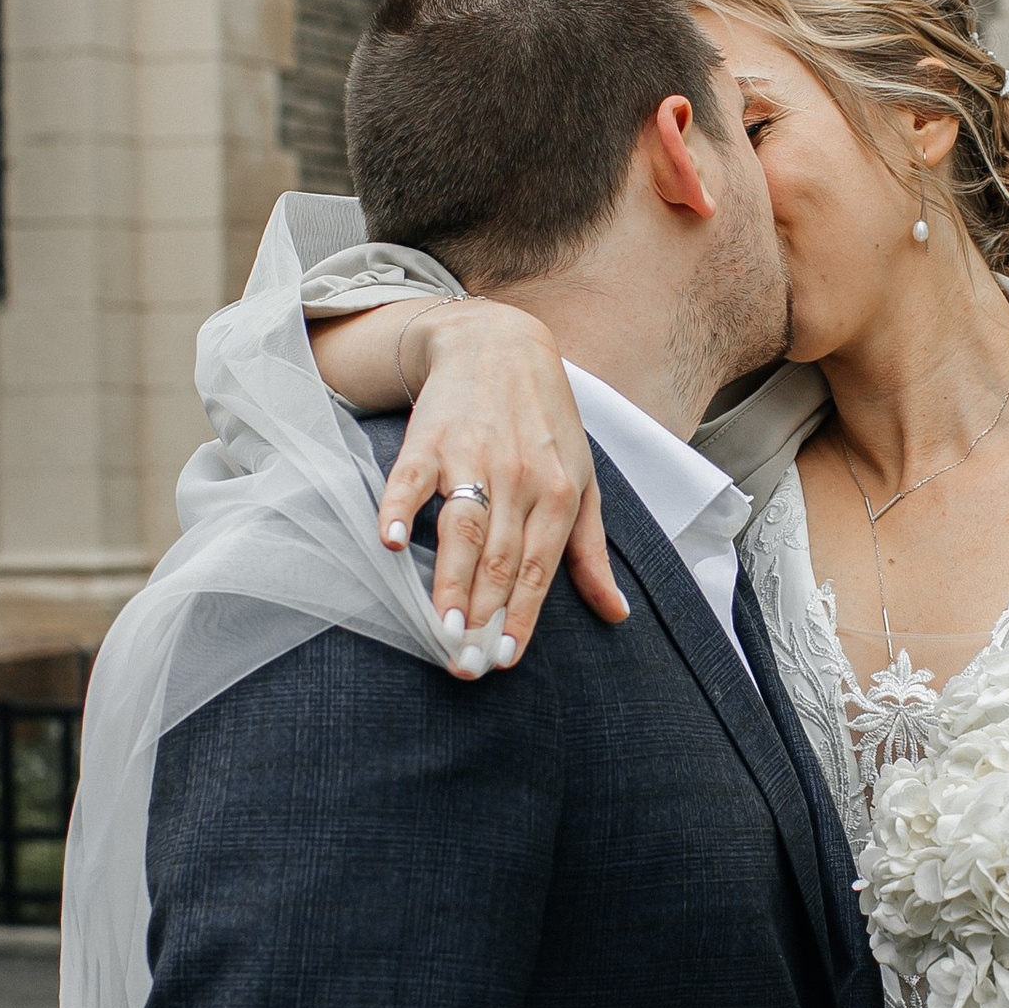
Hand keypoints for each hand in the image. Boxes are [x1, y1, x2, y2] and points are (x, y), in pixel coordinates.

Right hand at [373, 300, 626, 670]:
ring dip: (450, 581)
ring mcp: (472, 457)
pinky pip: (412, 480)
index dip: (520, 617)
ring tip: (441, 627)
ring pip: (462, 528)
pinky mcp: (429, 439)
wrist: (500, 344)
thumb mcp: (583, 481)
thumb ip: (591, 551)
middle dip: (483, 616)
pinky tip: (391, 544)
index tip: (503, 660)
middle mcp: (518, 478)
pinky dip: (399, 510)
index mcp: (558, 493)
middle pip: (498, 559)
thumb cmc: (546, 423)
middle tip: (466, 663)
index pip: (538, 569)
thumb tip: (616, 613)